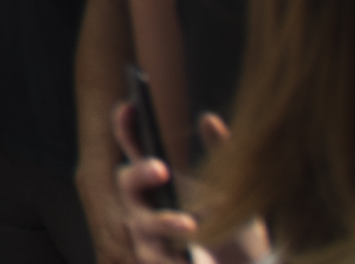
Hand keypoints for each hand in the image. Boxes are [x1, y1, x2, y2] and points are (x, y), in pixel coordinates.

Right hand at [107, 104, 260, 263]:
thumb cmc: (227, 223)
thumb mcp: (228, 187)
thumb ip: (218, 151)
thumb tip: (209, 118)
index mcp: (156, 178)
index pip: (132, 147)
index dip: (125, 127)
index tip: (131, 106)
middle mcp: (142, 202)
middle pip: (127, 181)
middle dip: (141, 173)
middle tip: (162, 169)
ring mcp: (144, 233)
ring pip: (141, 223)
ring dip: (164, 222)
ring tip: (190, 225)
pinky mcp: (153, 260)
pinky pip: (153, 257)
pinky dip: (171, 257)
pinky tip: (187, 258)